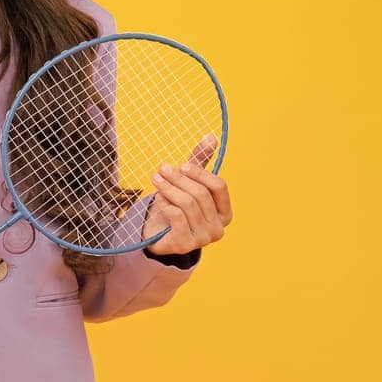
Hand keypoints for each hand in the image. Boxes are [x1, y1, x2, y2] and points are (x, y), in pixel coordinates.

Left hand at [141, 133, 231, 256]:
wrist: (157, 235)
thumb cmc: (176, 207)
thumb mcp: (189, 183)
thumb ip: (200, 162)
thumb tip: (211, 136)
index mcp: (225, 213)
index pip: (219, 186)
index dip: (200, 173)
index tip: (183, 165)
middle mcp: (218, 228)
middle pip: (201, 194)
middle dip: (179, 179)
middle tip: (162, 168)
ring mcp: (203, 239)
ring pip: (187, 204)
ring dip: (169, 188)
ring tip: (156, 179)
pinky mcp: (185, 244)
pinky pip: (176, 216)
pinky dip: (165, 204)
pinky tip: (158, 198)